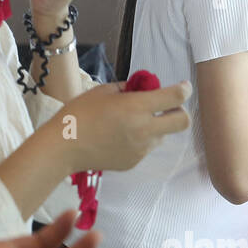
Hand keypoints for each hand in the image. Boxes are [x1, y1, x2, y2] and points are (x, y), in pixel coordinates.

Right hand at [55, 79, 192, 172]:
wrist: (63, 147)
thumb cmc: (78, 114)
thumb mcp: (103, 91)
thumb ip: (128, 88)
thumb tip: (143, 89)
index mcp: (137, 107)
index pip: (176, 97)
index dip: (184, 89)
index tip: (183, 86)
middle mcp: (144, 129)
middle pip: (183, 122)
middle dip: (180, 111)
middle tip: (167, 107)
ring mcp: (141, 149)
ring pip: (163, 135)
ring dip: (156, 126)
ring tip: (131, 122)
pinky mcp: (134, 161)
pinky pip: (146, 147)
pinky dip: (140, 139)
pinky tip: (118, 136)